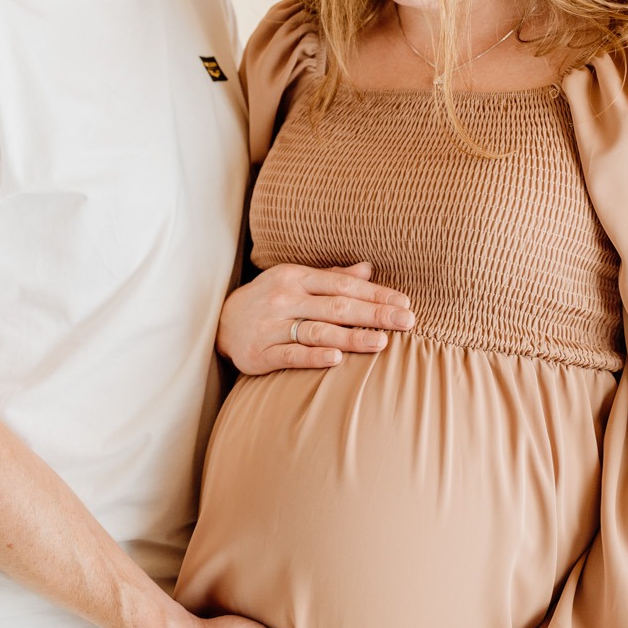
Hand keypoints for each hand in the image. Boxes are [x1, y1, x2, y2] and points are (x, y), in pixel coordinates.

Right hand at [217, 262, 414, 375]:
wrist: (221, 322)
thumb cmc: (270, 299)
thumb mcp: (297, 280)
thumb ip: (332, 277)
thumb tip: (369, 268)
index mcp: (296, 277)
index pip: (343, 284)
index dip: (375, 293)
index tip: (404, 303)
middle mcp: (285, 298)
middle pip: (337, 306)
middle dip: (374, 313)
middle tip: (406, 321)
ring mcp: (272, 326)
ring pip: (318, 330)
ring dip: (352, 336)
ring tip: (382, 342)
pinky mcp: (261, 352)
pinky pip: (291, 354)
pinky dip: (314, 356)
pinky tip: (337, 359)